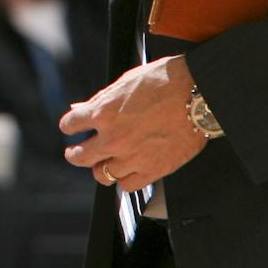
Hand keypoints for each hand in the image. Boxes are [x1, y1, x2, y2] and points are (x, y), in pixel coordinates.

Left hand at [61, 55, 207, 191]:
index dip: (69, 125)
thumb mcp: (124, 83)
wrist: (198, 94)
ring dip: (99, 169)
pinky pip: (128, 185)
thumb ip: (101, 100)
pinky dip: (124, 180)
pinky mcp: (153, 170)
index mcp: (103, 112)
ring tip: (100, 166)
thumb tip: (82, 109)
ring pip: (103, 175)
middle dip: (74, 154)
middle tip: (74, 153)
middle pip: (80, 156)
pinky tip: (125, 173)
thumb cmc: (165, 82)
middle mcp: (113, 138)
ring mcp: (132, 157)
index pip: (70, 125)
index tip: (71, 128)